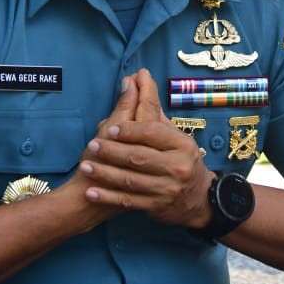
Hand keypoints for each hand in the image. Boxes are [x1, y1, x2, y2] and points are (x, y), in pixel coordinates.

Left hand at [78, 69, 212, 226]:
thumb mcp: (173, 134)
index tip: (111, 129)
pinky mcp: (157, 207)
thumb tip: (137, 77)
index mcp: (182, 144)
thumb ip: (151, 108)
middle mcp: (177, 166)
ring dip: (105, 174)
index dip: (130, 130)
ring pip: (130, 180)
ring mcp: (167, 189)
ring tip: (86, 167)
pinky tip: (92, 192)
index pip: (152, 133)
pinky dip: (108, 196)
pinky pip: (128, 201)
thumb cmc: (180, 158)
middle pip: (139, 156)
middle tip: (93, 146)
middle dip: (113, 151)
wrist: (198, 199)